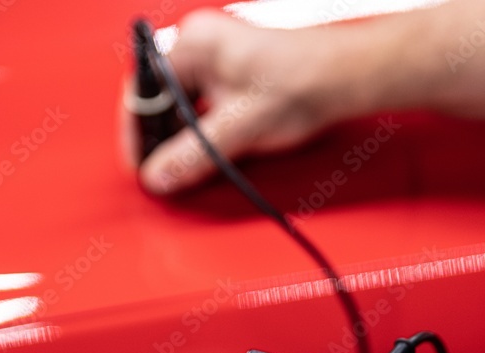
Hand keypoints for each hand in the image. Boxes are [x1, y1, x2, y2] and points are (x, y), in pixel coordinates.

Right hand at [123, 9, 347, 194]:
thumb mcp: (238, 129)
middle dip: (162, 138)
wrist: (346, 77)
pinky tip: (210, 150)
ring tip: (186, 165)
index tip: (140, 165)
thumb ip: (194, 156)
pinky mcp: (235, 73)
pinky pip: (203, 104)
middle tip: (163, 173)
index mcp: (193, 45)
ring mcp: (218, 57)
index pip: (143, 91)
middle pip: (161, 99)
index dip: (138, 134)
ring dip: (183, 136)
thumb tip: (160, 176)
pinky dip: (202, 130)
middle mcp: (201, 45)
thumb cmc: (304, 82)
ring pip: (182, 104)